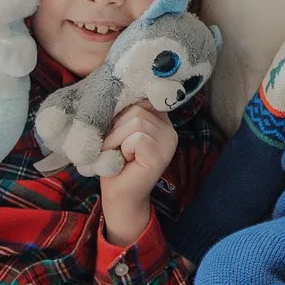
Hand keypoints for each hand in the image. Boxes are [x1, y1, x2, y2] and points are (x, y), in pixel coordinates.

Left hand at [98, 104, 176, 245]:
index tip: (116, 130)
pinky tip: (125, 161)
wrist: (117, 196)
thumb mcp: (119, 130)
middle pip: (137, 108)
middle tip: (115, 148)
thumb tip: (116, 88)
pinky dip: (122, 148)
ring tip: (119, 155)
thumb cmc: (114, 162)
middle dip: (116, 128)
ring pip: (135, 121)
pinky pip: (137, 137)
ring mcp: (169, 142)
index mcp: (160, 120)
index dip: (121, 111)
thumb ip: (125, 111)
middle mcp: (170, 129)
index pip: (141, 98)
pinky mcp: (161, 155)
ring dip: (117, 139)